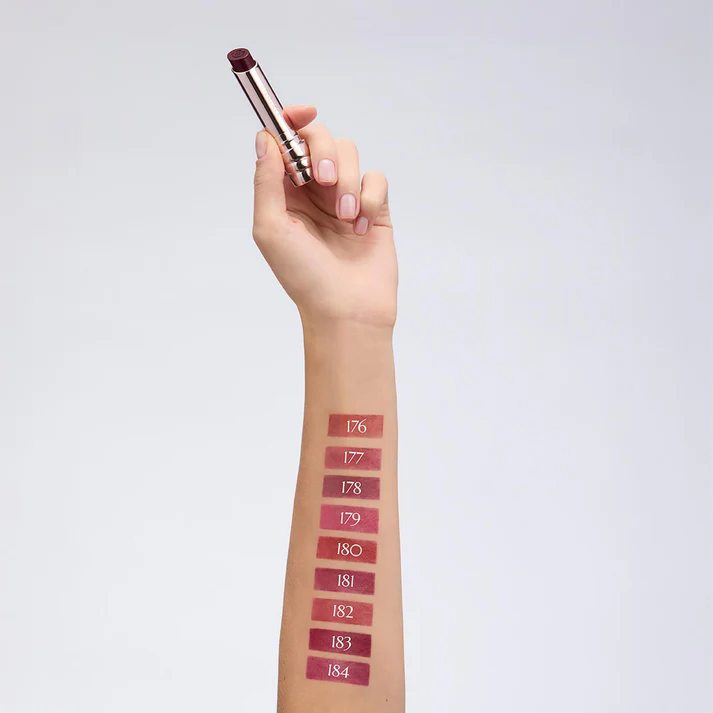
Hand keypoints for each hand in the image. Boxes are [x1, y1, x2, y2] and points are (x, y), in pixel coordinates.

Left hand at [251, 105, 396, 329]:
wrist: (346, 309)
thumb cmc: (303, 276)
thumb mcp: (270, 229)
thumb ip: (266, 181)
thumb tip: (264, 138)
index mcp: (283, 192)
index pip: (285, 141)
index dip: (291, 119)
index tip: (303, 113)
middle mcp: (313, 190)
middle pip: (320, 138)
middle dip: (324, 152)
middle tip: (324, 182)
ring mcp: (345, 197)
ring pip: (351, 153)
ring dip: (348, 182)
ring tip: (346, 218)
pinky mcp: (374, 208)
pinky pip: (376, 178)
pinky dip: (369, 199)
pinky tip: (361, 228)